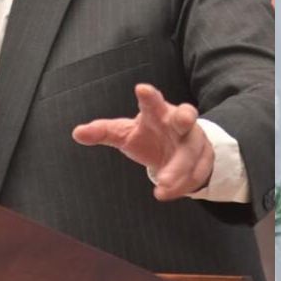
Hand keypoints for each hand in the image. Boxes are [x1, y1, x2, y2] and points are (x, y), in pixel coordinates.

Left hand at [71, 83, 212, 200]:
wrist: (178, 151)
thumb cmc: (148, 136)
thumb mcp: (125, 134)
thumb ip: (103, 132)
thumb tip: (77, 132)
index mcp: (157, 112)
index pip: (153, 102)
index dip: (149, 96)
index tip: (141, 89)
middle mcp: (178, 123)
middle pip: (186, 116)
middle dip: (185, 117)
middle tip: (184, 120)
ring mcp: (194, 140)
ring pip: (191, 152)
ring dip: (179, 168)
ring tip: (163, 186)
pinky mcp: (204, 159)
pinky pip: (197, 173)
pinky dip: (184, 184)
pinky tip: (170, 192)